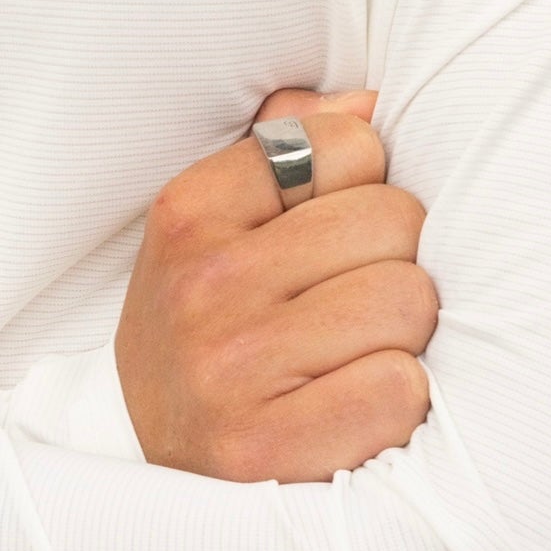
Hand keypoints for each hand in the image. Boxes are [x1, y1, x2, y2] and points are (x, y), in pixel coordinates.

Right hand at [113, 88, 436, 482]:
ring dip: (400, 331)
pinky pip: (401, 389)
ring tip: (352, 347)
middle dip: (390, 256)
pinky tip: (352, 400)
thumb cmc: (202, 316)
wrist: (143, 447)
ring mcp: (233, 366)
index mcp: (191, 208)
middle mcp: (205, 280)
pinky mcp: (269, 446)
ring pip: (408, 301)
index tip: (330, 225)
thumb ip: (285, 144)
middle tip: (350, 292)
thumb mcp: (213, 218)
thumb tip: (367, 103)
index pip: (346, 144)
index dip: (362, 184)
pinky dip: (395, 398)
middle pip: (393, 218)